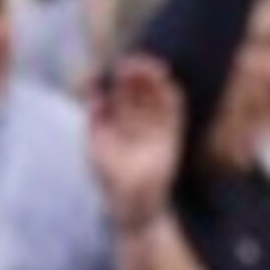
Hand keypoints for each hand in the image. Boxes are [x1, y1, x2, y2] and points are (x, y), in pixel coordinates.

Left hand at [85, 55, 190, 228]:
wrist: (133, 205)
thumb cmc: (110, 180)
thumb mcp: (96, 149)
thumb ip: (96, 120)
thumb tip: (95, 93)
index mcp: (116, 119)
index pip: (120, 90)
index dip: (119, 76)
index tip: (117, 67)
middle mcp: (135, 119)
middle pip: (139, 88)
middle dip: (138, 74)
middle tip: (135, 64)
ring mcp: (154, 126)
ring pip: (157, 95)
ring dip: (156, 81)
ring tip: (153, 69)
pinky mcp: (171, 135)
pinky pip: (174, 111)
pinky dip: (173, 96)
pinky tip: (168, 83)